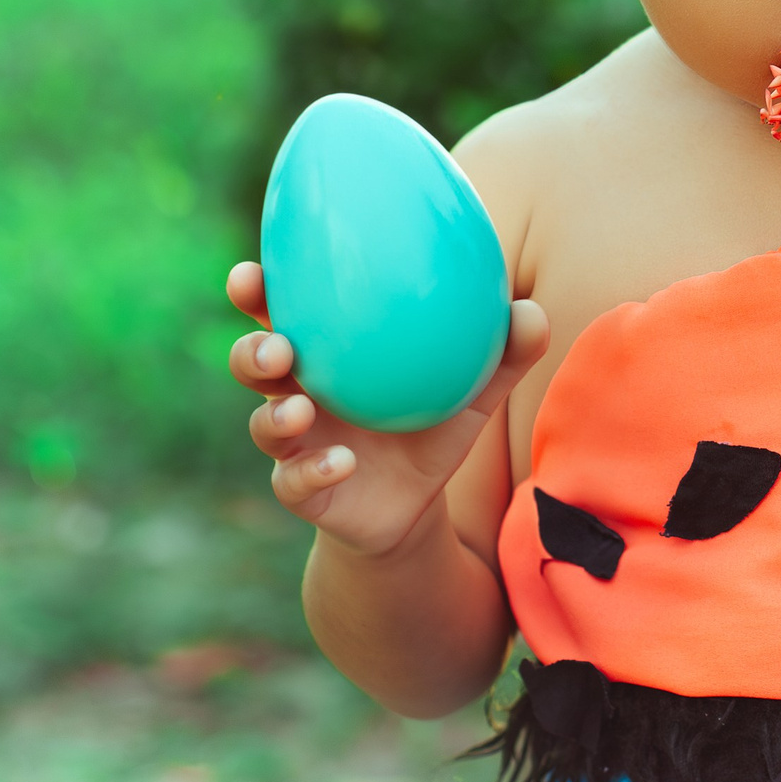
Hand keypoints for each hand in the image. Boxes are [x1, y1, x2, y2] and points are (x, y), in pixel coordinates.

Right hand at [225, 261, 548, 556]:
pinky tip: (341, 462)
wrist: (416, 506)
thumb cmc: (431, 427)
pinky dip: (314, 471)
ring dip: (275, 415)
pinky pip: (295, 483)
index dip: (257, 292)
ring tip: (300, 408)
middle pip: (253, 364)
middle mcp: (300, 394)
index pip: (282, 312)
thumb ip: (501, 352)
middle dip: (251, 350)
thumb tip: (529, 311)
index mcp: (327, 355)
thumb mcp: (471, 389)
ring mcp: (297, 446)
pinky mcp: (305, 492)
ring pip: (264, 425)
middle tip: (277, 346)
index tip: (251, 274)